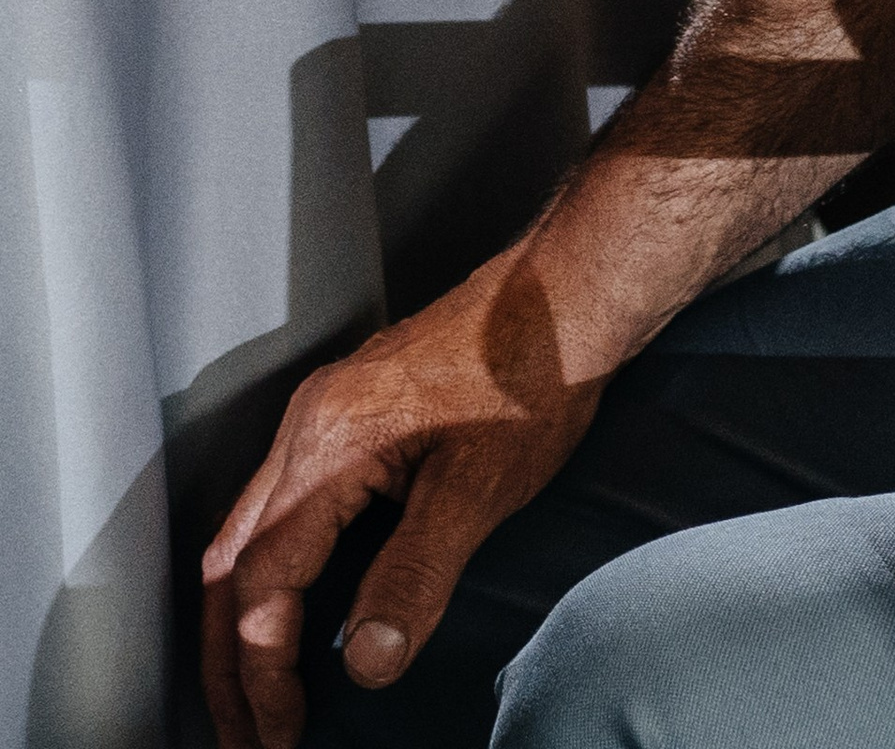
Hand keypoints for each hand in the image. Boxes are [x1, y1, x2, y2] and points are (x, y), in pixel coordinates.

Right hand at [200, 245, 601, 748]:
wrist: (567, 289)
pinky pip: (276, 506)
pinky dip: (267, 573)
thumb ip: (414, 578)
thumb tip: (364, 663)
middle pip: (230, 562)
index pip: (263, 582)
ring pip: (245, 532)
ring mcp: (322, 414)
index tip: (280, 732)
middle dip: (228, 659)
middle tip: (243, 737)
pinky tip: (291, 608)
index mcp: (328, 444)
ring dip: (241, 619)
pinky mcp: (345, 412)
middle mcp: (308, 425)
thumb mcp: (479, 488)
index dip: (264, 668)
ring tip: (254, 691)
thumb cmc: (534, 374)